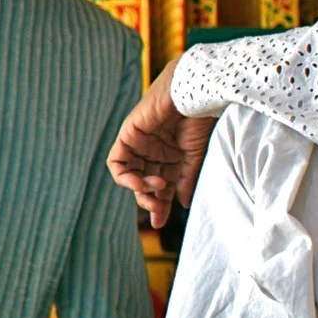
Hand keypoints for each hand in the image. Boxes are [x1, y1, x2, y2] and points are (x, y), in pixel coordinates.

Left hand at [108, 60, 215, 228]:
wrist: (195, 94)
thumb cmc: (200, 121)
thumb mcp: (195, 157)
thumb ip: (186, 180)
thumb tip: (181, 204)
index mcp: (172, 157)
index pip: (162, 186)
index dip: (160, 206)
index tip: (160, 223)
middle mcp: (155, 152)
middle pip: (146, 184)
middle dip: (150, 200)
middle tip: (157, 210)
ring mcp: (140, 144)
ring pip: (131, 175)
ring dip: (139, 189)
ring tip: (156, 190)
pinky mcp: (128, 135)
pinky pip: (117, 162)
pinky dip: (125, 176)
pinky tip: (140, 181)